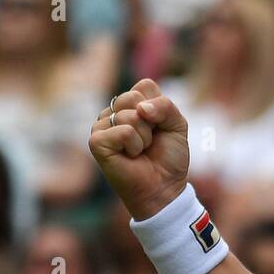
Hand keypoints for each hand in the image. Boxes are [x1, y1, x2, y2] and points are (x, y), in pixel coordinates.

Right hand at [89, 79, 190, 219]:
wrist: (164, 187)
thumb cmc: (168, 158)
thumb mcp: (177, 125)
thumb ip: (165, 106)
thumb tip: (140, 108)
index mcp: (130, 105)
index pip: (145, 86)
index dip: (160, 108)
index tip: (159, 128)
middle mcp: (112, 113)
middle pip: (134, 97)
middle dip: (152, 122)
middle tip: (149, 142)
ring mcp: (101, 126)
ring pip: (129, 115)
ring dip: (145, 137)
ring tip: (140, 151)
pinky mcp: (96, 142)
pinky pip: (123, 131)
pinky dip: (135, 146)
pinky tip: (130, 157)